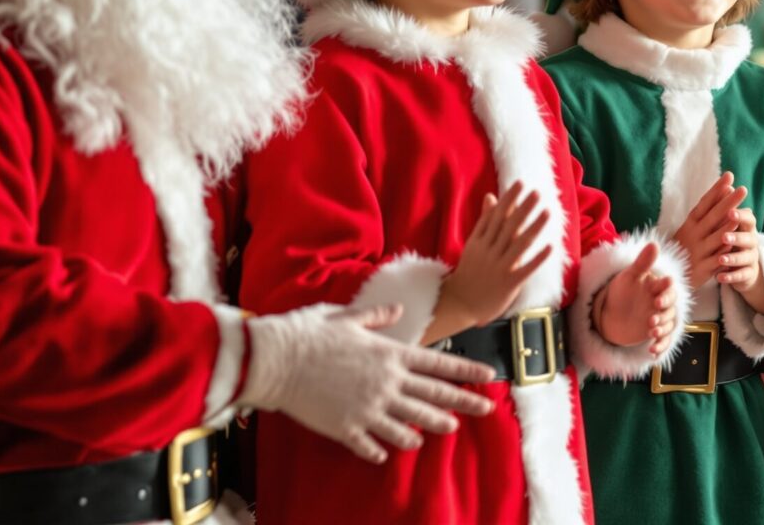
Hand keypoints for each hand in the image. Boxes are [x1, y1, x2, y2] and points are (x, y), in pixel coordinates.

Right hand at [241, 304, 495, 463]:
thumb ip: (377, 317)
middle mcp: (385, 383)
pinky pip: (371, 443)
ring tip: (448, 429)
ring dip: (430, 427)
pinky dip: (382, 448)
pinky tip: (389, 452)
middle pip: (433, 396)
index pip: (438, 364)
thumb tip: (397, 311)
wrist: (274, 361)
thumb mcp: (346, 316)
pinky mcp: (347, 427)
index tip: (489, 376)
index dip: (466, 371)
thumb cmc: (307, 333)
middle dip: (464, 402)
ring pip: (410, 423)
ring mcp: (368, 408)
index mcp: (389, 354)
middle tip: (486, 409)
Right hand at [438, 182, 550, 333]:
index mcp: (479, 241)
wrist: (459, 304)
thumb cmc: (468, 272)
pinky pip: (525, 269)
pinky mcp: (509, 283)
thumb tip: (491, 196)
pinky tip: (550, 247)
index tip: (520, 184)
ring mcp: (499, 267)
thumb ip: (484, 221)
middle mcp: (489, 252)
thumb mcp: (473, 244)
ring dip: (534, 228)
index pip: (496, 216)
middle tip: (537, 192)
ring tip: (547, 212)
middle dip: (523, 209)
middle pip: (508, 227)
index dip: (509, 200)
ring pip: (519, 244)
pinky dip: (537, 258)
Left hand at [594, 242, 679, 354]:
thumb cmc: (622, 290)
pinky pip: (663, 340)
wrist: (611, 312)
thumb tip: (654, 243)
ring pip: (668, 325)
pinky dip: (660, 346)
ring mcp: (660, 318)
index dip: (665, 292)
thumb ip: (642, 263)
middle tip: (651, 319)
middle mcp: (662, 302)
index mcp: (657, 287)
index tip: (658, 297)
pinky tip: (652, 351)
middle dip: (663, 314)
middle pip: (670, 309)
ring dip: (662, 330)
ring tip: (650, 333)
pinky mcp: (656, 333)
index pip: (668, 288)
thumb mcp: (629, 276)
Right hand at [673, 172, 747, 286]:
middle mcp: (693, 235)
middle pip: (713, 217)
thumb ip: (707, 213)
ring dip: (728, 226)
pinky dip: (724, 252)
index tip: (729, 177)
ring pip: (716, 237)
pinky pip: (716, 259)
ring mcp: (698, 252)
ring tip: (741, 214)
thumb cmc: (684, 247)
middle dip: (728, 203)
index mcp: (690, 224)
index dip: (716, 190)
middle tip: (743, 189)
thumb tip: (726, 190)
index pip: (704, 203)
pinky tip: (734, 245)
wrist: (667, 277)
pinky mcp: (703, 269)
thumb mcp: (690, 229)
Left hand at [718, 208, 763, 313]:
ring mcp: (750, 259)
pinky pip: (740, 276)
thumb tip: (726, 184)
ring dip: (732, 259)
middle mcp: (751, 242)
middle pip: (748, 239)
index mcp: (746, 228)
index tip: (731, 211)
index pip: (749, 219)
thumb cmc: (734, 239)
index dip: (741, 216)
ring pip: (745, 259)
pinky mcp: (747, 274)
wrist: (745, 266)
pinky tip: (719, 277)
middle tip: (724, 237)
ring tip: (720, 259)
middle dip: (737, 237)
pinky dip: (730, 277)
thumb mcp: (732, 224)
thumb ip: (729, 208)